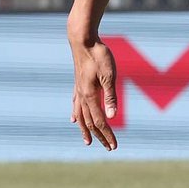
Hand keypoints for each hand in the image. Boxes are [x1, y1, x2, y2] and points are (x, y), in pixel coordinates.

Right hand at [68, 30, 119, 148]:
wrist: (83, 39)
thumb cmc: (99, 55)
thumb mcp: (109, 75)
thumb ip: (110, 97)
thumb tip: (112, 117)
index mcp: (90, 96)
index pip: (100, 121)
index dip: (107, 135)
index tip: (114, 146)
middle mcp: (82, 96)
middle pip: (90, 122)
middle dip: (100, 136)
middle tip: (108, 148)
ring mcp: (78, 90)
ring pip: (81, 116)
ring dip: (85, 130)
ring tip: (87, 141)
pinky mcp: (77, 84)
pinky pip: (75, 104)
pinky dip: (76, 114)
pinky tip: (74, 119)